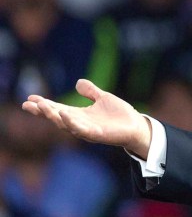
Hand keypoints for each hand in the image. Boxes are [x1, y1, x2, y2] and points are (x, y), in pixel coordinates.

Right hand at [21, 79, 151, 158]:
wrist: (137, 126)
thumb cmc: (120, 115)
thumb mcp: (104, 98)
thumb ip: (91, 92)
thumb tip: (78, 82)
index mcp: (80, 115)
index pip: (58, 109)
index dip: (44, 105)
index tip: (30, 99)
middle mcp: (80, 123)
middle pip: (57, 118)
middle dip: (43, 111)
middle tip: (29, 104)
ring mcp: (87, 130)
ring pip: (65, 124)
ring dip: (53, 116)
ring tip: (43, 106)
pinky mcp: (97, 134)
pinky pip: (81, 130)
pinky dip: (72, 123)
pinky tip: (64, 114)